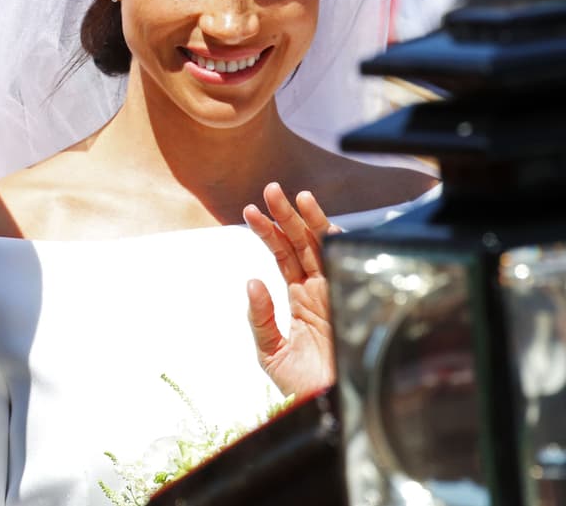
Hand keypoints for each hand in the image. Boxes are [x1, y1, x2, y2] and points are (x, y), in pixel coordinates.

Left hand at [243, 182, 337, 397]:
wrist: (333, 407)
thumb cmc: (304, 386)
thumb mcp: (271, 351)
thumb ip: (260, 318)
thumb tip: (251, 282)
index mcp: (301, 300)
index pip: (283, 257)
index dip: (267, 233)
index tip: (249, 212)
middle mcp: (319, 290)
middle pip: (300, 243)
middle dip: (284, 216)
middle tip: (268, 190)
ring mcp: (335, 290)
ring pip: (319, 245)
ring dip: (303, 218)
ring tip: (287, 194)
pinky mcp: (349, 295)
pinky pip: (339, 258)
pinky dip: (328, 234)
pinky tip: (313, 215)